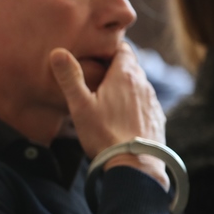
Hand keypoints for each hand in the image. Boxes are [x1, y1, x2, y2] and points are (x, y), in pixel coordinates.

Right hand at [50, 44, 168, 188]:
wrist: (134, 164)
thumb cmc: (104, 134)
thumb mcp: (80, 105)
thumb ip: (70, 78)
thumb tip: (57, 52)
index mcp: (125, 75)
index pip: (122, 49)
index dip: (109, 49)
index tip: (95, 56)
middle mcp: (143, 84)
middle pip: (131, 66)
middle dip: (115, 68)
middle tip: (96, 77)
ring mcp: (152, 101)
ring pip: (138, 85)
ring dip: (125, 87)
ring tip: (107, 99)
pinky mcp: (157, 118)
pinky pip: (145, 103)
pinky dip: (134, 104)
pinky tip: (121, 118)